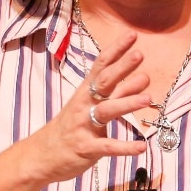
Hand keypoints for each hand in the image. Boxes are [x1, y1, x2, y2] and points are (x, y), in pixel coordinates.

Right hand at [25, 31, 150, 184]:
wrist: (42, 155)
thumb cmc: (71, 126)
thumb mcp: (89, 105)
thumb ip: (116, 93)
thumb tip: (142, 78)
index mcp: (86, 91)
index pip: (101, 65)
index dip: (116, 49)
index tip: (132, 35)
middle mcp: (84, 104)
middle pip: (104, 82)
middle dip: (121, 68)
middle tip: (139, 55)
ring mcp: (84, 125)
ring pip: (107, 111)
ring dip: (127, 103)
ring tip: (148, 98)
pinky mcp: (86, 148)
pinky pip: (107, 146)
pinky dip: (124, 147)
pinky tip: (141, 147)